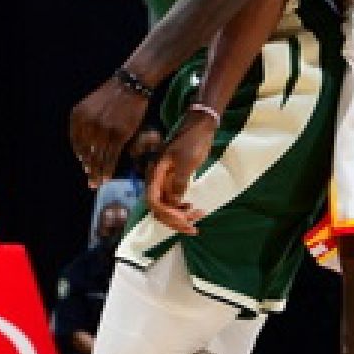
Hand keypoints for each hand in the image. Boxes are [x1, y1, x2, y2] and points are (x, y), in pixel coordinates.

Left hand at [68, 77, 150, 187]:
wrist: (131, 84)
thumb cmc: (113, 95)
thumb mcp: (91, 106)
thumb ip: (86, 124)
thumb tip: (86, 149)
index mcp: (77, 116)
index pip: (76, 142)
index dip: (81, 155)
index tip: (84, 165)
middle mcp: (87, 124)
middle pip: (86, 152)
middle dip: (89, 168)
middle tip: (91, 182)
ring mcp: (102, 130)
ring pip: (98, 157)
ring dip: (98, 173)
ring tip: (98, 183)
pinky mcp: (118, 135)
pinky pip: (111, 157)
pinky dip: (108, 169)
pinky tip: (107, 177)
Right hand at [147, 116, 213, 234]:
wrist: (199, 126)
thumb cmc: (192, 142)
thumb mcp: (187, 162)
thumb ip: (178, 183)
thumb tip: (174, 203)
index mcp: (156, 174)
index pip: (153, 201)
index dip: (167, 215)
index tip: (185, 222)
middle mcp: (156, 179)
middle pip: (158, 208)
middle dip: (174, 220)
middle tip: (193, 227)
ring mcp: (165, 181)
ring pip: (166, 206)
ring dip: (179, 216)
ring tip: (198, 217)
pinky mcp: (173, 180)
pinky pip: (173, 200)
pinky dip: (182, 208)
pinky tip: (193, 208)